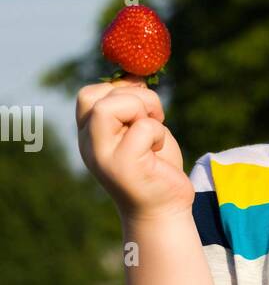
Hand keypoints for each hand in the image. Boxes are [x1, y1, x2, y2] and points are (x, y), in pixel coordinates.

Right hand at [76, 74, 193, 221]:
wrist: (164, 210)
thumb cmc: (155, 168)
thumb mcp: (141, 129)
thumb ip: (133, 105)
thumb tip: (134, 74)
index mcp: (90, 135)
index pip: (88, 95)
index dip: (118, 88)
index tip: (142, 102)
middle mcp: (90, 145)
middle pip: (95, 96)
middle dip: (132, 96)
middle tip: (152, 116)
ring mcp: (103, 155)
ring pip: (113, 105)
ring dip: (145, 109)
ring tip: (156, 132)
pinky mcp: (124, 165)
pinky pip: (143, 127)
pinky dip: (158, 132)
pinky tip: (159, 151)